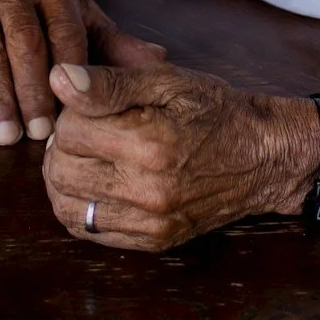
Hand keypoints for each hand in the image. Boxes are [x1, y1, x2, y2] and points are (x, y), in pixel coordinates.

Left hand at [40, 61, 314, 252]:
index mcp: (149, 143)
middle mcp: (147, 189)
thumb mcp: (167, 80)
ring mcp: (150, 221)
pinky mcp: (153, 241)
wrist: (262, 156)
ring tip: (84, 157)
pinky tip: (95, 184)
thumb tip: (57, 79)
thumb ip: (109, 82)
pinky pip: (89, 231)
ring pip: (66, 206)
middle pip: (61, 171)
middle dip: (62, 146)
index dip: (72, 112)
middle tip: (83, 130)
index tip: (91, 105)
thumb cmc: (214, 110)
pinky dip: (79, 206)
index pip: (69, 129)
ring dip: (64, 178)